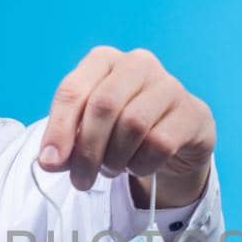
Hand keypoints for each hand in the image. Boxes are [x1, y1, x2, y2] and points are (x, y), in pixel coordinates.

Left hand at [37, 46, 215, 207]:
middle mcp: (138, 63)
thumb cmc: (120, 131)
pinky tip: (139, 165)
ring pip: (133, 125)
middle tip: (81, 180)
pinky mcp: (192, 112)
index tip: (49, 163)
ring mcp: (169, 85)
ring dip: (116, 159)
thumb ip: (65, 145)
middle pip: (104, 106)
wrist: (171, 141)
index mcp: (104, 60)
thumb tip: (48, 161)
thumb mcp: (87, 134)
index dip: (58, 129)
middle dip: (87, 151)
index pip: (73, 90)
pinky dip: (142, 164)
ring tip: (112, 168)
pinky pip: (160, 143)